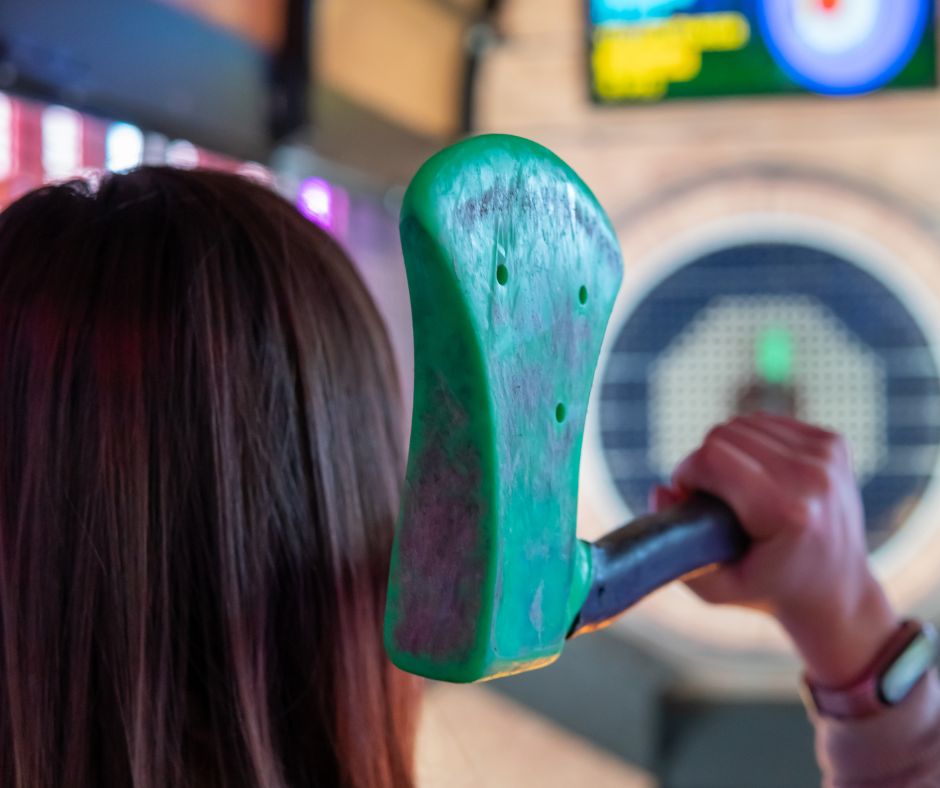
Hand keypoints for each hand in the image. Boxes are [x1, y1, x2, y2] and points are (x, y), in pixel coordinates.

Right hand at [652, 412, 898, 687]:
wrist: (838, 589)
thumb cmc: (768, 589)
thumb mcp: (714, 586)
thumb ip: (675, 544)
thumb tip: (661, 490)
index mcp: (788, 512)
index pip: (713, 458)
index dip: (686, 473)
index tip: (688, 499)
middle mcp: (813, 477)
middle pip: (724, 434)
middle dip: (705, 462)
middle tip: (710, 497)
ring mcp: (826, 456)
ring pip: (743, 423)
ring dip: (728, 451)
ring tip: (735, 488)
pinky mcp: (833, 441)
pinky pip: (766, 422)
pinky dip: (752, 444)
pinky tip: (759, 474)